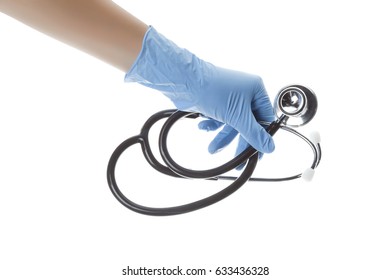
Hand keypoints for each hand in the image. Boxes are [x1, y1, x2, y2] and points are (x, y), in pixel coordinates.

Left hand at [125, 26, 274, 153]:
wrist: (184, 81)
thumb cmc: (212, 89)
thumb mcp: (237, 116)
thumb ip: (253, 133)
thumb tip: (269, 147)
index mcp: (255, 89)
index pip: (265, 118)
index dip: (261, 137)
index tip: (256, 155)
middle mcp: (244, 92)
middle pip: (247, 124)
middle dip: (239, 142)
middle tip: (238, 161)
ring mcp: (229, 97)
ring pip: (231, 124)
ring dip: (222, 137)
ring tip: (212, 149)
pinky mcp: (215, 102)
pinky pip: (219, 120)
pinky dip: (212, 126)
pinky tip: (203, 127)